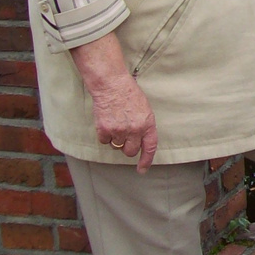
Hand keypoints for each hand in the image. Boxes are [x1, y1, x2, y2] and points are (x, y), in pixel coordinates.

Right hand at [70, 33, 158, 172]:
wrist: (112, 85)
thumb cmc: (129, 94)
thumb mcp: (144, 109)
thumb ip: (144, 126)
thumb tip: (140, 141)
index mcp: (148, 123)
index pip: (150, 147)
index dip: (146, 160)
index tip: (142, 169)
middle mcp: (135, 130)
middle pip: (130, 151)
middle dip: (127, 147)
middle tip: (124, 134)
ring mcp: (119, 131)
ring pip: (116, 146)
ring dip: (116, 138)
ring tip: (116, 121)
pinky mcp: (105, 130)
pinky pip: (104, 141)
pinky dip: (104, 134)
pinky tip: (106, 120)